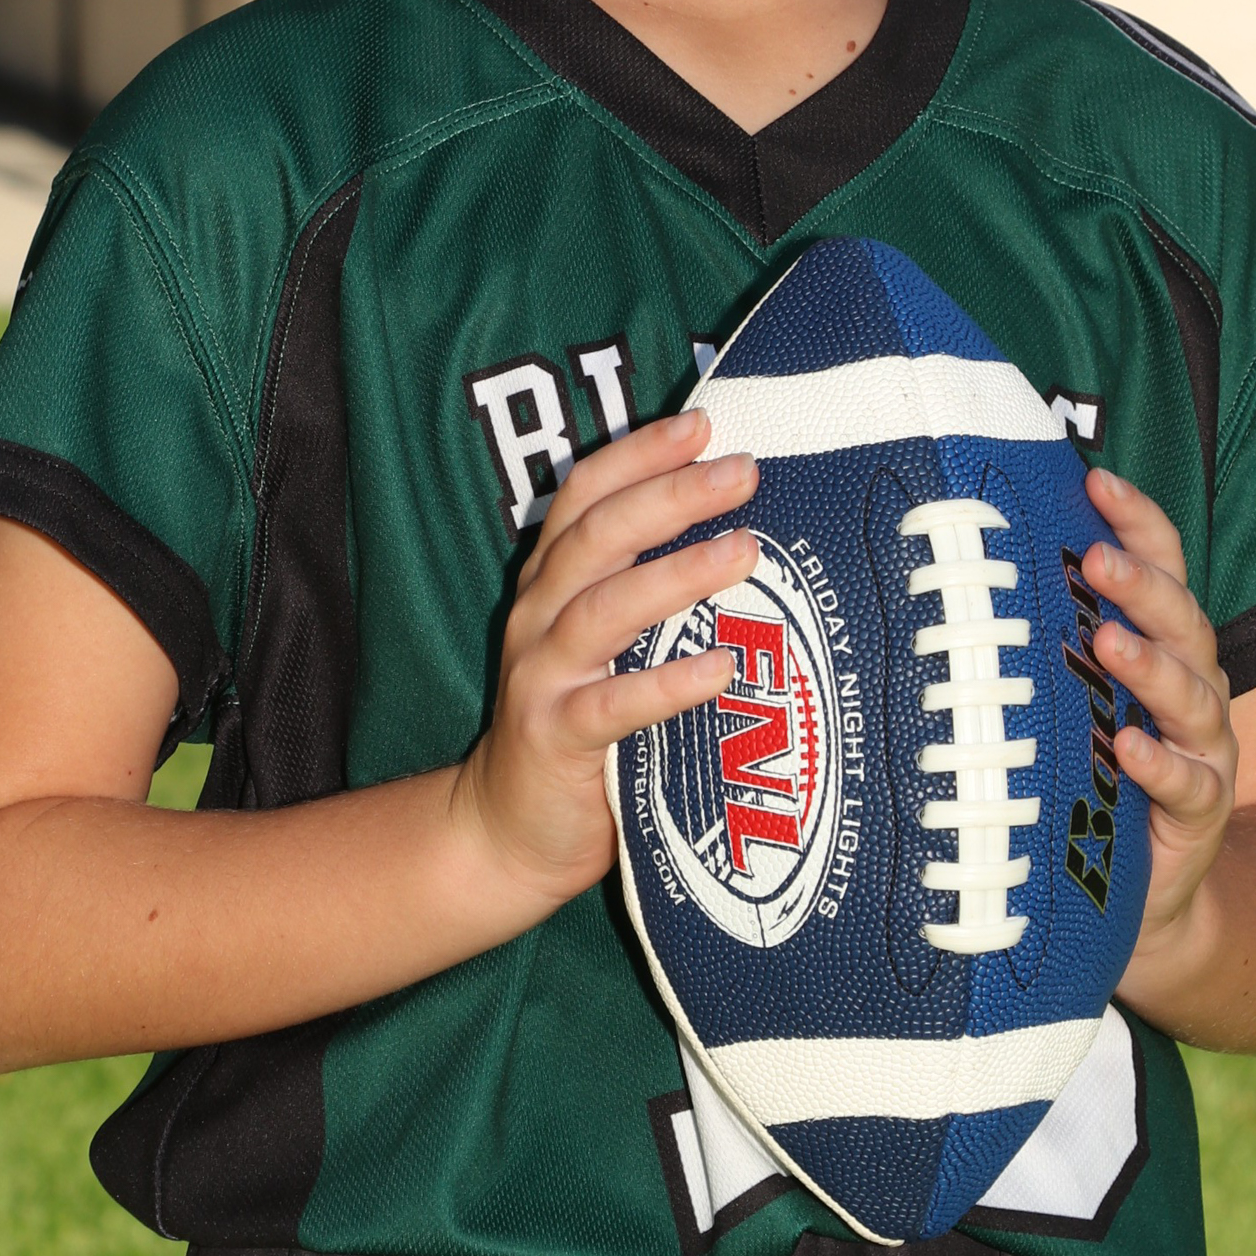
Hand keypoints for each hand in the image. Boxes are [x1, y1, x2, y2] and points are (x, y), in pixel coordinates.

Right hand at [448, 411, 756, 913]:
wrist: (509, 832)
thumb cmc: (581, 725)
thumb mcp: (605, 644)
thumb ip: (647, 591)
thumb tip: (747, 533)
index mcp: (551, 582)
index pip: (584, 494)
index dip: (638, 453)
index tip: (703, 423)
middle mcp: (539, 615)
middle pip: (599, 535)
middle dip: (670, 495)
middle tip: (742, 471)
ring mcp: (541, 676)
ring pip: (605, 608)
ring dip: (677, 574)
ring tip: (745, 552)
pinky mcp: (554, 740)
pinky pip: (612, 707)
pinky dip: (666, 684)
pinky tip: (720, 669)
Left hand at [1080, 469, 1239, 1012]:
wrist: (1140, 900)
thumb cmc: (1089, 777)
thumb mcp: (1067, 702)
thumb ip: (1038, 643)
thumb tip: (952, 570)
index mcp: (1160, 646)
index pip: (1162, 567)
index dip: (1139, 522)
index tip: (1101, 483)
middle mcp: (1190, 687)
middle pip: (1183, 621)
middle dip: (1144, 585)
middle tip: (1097, 560)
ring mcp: (1203, 751)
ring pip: (1194, 695)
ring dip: (1153, 664)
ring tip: (1110, 643)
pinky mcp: (1201, 815)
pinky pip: (1190, 785)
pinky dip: (1161, 764)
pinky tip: (1129, 747)